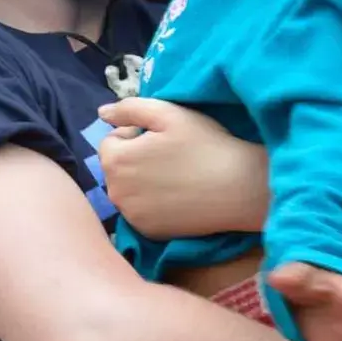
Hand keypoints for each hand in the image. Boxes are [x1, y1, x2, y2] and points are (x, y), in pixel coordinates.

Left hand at [96, 97, 262, 240]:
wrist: (239, 188)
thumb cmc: (204, 144)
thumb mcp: (167, 113)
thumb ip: (129, 108)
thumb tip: (102, 113)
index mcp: (115, 161)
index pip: (110, 142)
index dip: (135, 135)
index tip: (162, 138)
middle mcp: (115, 192)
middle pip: (116, 169)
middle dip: (135, 159)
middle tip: (170, 156)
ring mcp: (131, 216)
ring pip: (127, 191)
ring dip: (141, 182)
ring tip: (174, 176)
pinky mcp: (148, 232)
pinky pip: (141, 212)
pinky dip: (152, 204)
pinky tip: (177, 197)